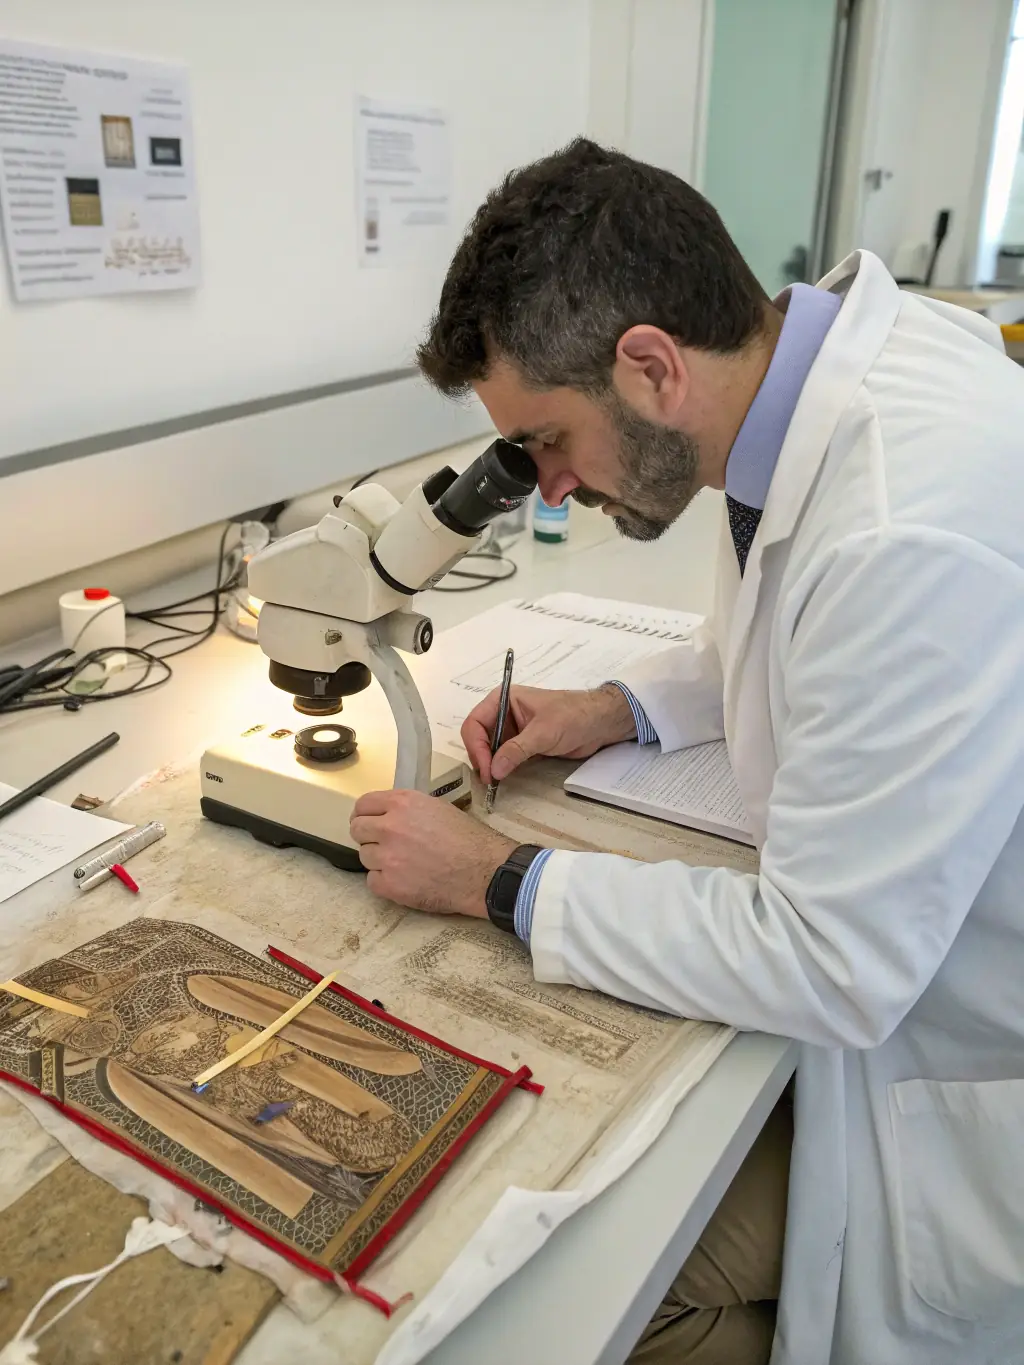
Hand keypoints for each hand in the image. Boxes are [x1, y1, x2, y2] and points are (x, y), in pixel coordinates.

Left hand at [350, 790, 514, 915]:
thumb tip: (387, 815)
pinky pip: (372, 881)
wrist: (484, 870)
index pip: (362, 804)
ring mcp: (387, 858)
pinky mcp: (390, 885)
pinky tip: (404, 879)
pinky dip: (385, 881)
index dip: (365, 814)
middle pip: (357, 830)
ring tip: (403, 864)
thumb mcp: (437, 807)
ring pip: (364, 856)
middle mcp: (390, 827)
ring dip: (379, 860)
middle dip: (368, 836)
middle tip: (384, 844)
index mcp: (402, 803)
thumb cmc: (468, 838)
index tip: (369, 821)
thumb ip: (407, 809)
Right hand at [461, 683, 636, 783]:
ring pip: (489, 750)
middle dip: (481, 758)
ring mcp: (512, 731)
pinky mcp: (522, 745)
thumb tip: (494, 770)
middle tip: (489, 780)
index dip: (476, 746)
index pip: (475, 723)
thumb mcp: (543, 732)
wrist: (600, 723)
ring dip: (489, 766)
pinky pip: (504, 758)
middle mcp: (503, 714)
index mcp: (503, 700)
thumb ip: (517, 750)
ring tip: (494, 783)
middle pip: (478, 738)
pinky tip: (502, 780)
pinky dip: (500, 769)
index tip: (486, 769)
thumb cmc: (573, 716)